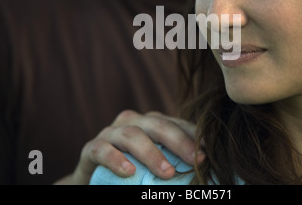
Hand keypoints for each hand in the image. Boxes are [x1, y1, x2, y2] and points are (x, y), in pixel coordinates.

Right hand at [62, 110, 203, 183]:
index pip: (176, 123)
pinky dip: (116, 160)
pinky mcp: (91, 148)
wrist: (95, 178)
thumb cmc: (133, 171)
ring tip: (167, 172)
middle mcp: (132, 122)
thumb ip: (174, 160)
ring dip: (151, 154)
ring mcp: (110, 133)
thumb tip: (206, 167)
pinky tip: (129, 172)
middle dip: (179, 141)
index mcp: (151, 122)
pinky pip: (103, 150)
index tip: (210, 153)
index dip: (194, 136)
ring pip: (132, 135)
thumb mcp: (156, 164)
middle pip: (157, 125)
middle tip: (196, 160)